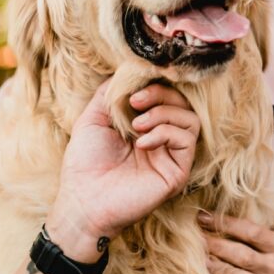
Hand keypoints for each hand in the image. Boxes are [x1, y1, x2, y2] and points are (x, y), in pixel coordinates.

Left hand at [46, 81, 199, 260]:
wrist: (83, 201)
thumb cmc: (84, 163)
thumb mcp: (93, 119)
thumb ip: (110, 94)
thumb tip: (126, 72)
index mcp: (144, 126)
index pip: (165, 96)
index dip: (154, 85)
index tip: (132, 89)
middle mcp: (161, 139)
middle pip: (182, 103)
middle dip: (161, 94)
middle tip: (136, 102)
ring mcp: (170, 156)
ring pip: (190, 119)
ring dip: (164, 113)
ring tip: (137, 125)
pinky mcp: (177, 172)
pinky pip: (187, 140)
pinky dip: (165, 132)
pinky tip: (142, 143)